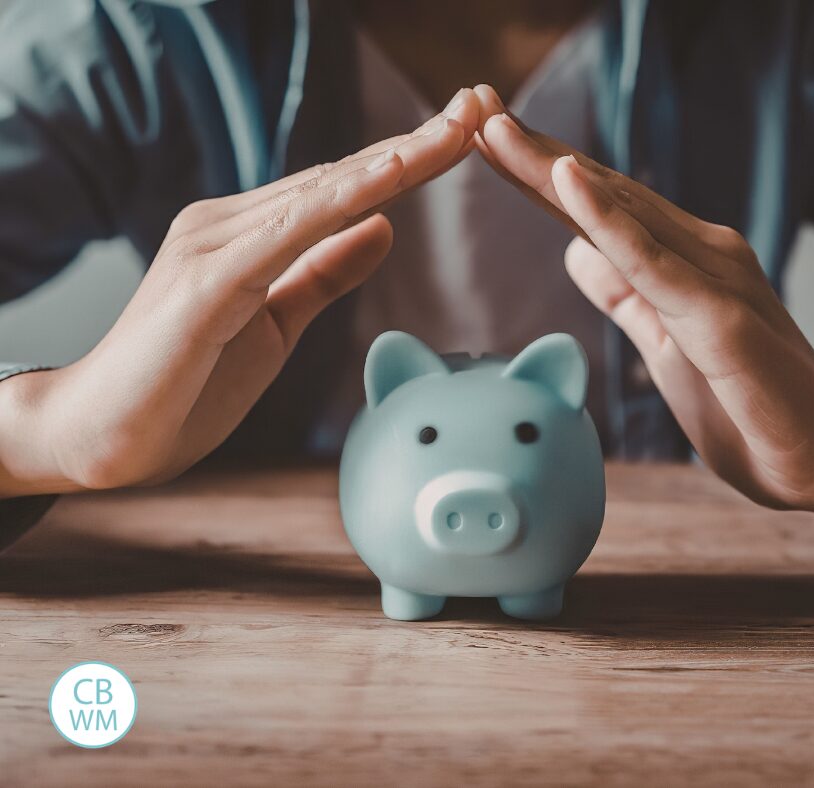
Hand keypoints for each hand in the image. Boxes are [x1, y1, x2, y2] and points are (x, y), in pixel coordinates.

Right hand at [0, 90, 480, 495]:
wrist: (106, 435)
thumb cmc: (186, 384)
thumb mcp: (278, 324)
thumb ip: (324, 273)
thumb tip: (384, 227)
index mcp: (249, 235)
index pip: (341, 190)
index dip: (405, 163)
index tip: (464, 138)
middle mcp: (230, 224)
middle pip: (339, 178)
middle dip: (414, 146)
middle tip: (477, 109)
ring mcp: (214, 246)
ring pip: (320, 194)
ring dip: (393, 161)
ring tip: (455, 129)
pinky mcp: (205, 283)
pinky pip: (285, 235)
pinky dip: (339, 202)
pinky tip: (388, 178)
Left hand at [473, 85, 813, 517]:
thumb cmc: (747, 403)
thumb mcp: (666, 345)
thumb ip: (626, 295)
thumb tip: (576, 251)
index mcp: (677, 263)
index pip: (596, 210)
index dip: (537, 175)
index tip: (483, 141)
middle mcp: (696, 253)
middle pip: (600, 196)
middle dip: (532, 154)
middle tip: (474, 107)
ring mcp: (713, 279)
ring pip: (621, 213)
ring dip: (554, 169)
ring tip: (497, 129)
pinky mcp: (722, 317)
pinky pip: (653, 263)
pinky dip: (609, 221)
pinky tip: (568, 182)